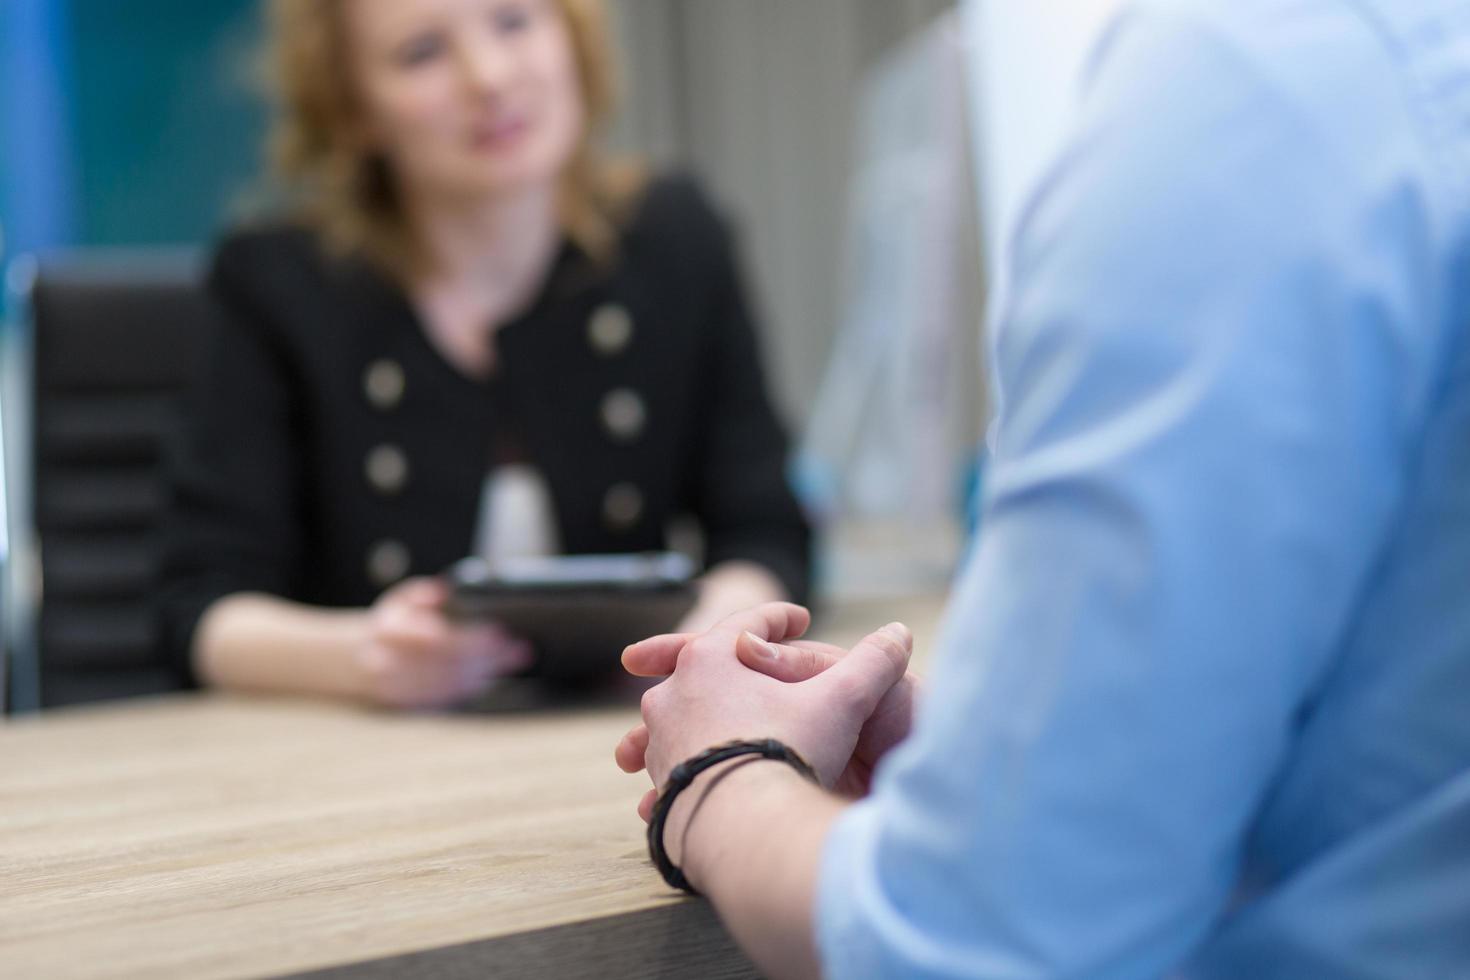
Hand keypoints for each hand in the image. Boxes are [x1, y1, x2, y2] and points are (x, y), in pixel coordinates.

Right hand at [356, 577, 531, 708]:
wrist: (352, 661)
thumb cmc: (386, 626)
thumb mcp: (398, 600)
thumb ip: (422, 594)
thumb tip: (444, 590)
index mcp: (388, 631)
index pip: (437, 638)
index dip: (471, 638)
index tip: (499, 632)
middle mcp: (390, 662)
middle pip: (450, 663)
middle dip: (488, 656)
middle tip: (518, 647)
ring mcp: (396, 687)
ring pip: (450, 682)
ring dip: (485, 672)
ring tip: (513, 658)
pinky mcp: (405, 704)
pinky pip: (444, 697)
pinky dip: (470, 686)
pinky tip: (490, 675)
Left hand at [615, 603, 913, 819]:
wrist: (744, 832)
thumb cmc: (789, 753)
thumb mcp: (842, 701)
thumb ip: (873, 662)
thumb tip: (900, 633)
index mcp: (711, 657)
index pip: (748, 624)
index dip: (779, 617)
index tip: (799, 619)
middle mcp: (673, 693)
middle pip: (705, 664)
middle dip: (736, 662)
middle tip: (756, 658)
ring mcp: (660, 739)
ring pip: (683, 714)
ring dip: (707, 710)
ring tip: (733, 719)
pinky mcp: (660, 784)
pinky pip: (673, 761)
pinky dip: (691, 757)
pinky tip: (706, 768)